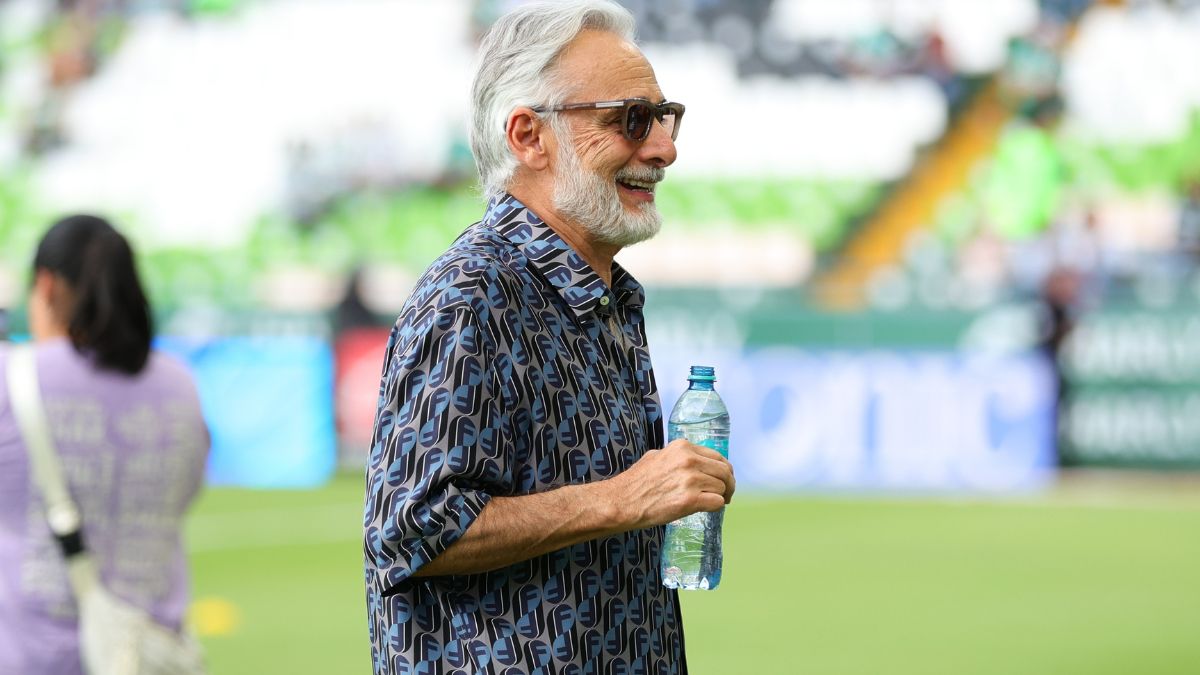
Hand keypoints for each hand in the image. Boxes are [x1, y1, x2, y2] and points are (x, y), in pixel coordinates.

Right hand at [606, 438, 735, 529]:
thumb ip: (677, 456)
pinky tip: (708, 509)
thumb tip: (693, 460)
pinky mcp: (690, 500)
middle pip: (724, 471)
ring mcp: (690, 480)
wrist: (622, 502)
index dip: (723, 470)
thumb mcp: (656, 456)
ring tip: (714, 503)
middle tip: (726, 495)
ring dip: (721, 497)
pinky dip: (716, 507)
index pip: (717, 456)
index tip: (723, 480)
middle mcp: (689, 460)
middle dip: (728, 484)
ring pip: (722, 488)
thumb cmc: (636, 482)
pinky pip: (717, 502)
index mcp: (682, 447)